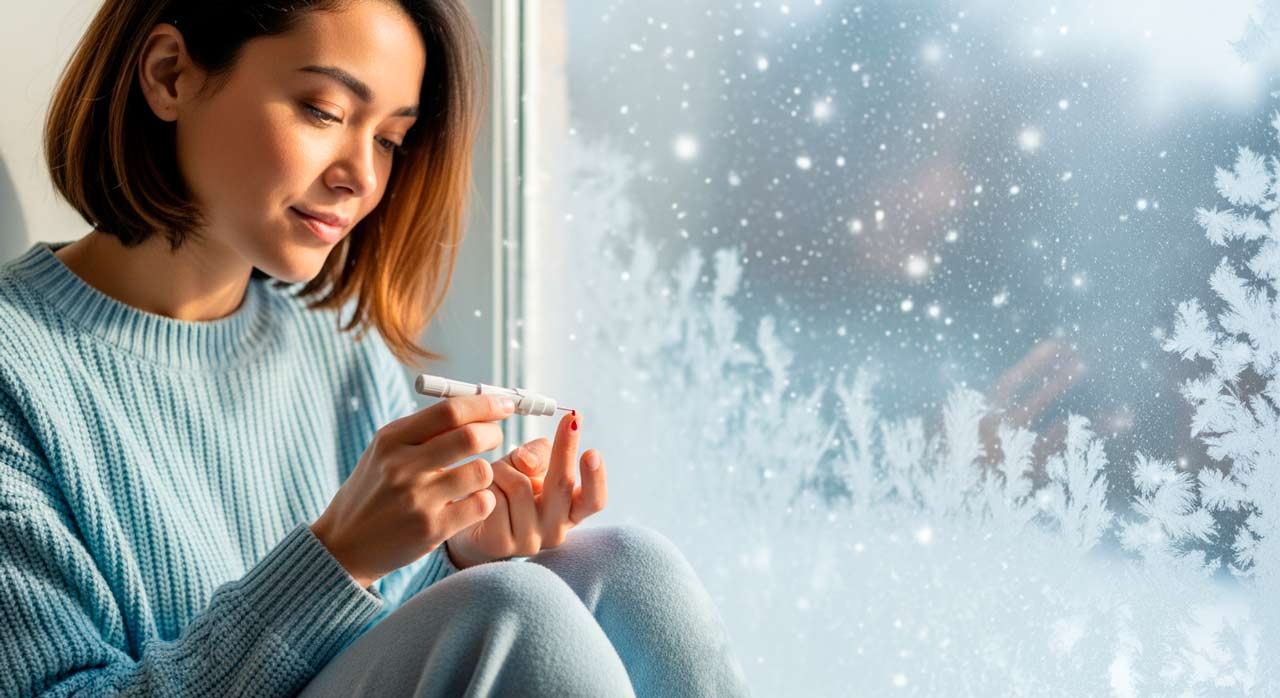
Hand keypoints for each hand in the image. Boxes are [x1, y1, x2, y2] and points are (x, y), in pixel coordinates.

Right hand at [310, 394, 516, 587]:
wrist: (344, 546)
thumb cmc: (374, 491)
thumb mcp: (385, 452)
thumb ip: (424, 429)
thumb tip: (478, 403)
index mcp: (390, 440)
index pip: (449, 411)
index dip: (485, 403)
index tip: (505, 403)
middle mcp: (402, 467)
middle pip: (470, 437)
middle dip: (493, 432)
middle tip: (495, 436)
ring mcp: (417, 500)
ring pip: (481, 471)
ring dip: (487, 471)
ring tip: (475, 476)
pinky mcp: (431, 529)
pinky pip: (481, 504)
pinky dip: (484, 500)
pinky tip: (470, 502)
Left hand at [446, 412, 607, 568]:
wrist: (475, 524)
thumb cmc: (509, 490)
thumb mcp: (529, 466)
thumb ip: (538, 456)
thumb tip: (530, 462)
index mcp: (570, 512)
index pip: (594, 501)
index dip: (596, 478)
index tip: (592, 452)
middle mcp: (555, 530)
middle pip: (562, 484)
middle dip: (565, 449)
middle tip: (570, 422)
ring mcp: (529, 541)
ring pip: (520, 486)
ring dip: (504, 469)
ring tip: (496, 474)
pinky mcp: (500, 544)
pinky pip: (494, 500)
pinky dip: (487, 485)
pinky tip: (483, 491)